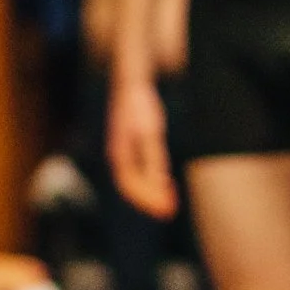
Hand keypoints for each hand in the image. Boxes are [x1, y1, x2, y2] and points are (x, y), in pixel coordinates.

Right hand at [107, 76, 176, 219]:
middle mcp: (118, 155)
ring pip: (135, 180)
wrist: (132, 79)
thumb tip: (159, 186)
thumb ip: (153, 160)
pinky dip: (151, 180)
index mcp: (119, 154)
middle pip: (132, 187)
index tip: (166, 209)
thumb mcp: (150, 133)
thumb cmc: (140, 104)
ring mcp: (123, 150)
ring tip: (170, 199)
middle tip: (171, 209)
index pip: (130, 186)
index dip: (148, 200)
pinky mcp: (130, 144)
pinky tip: (165, 180)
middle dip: (151, 200)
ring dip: (151, 192)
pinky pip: (138, 170)